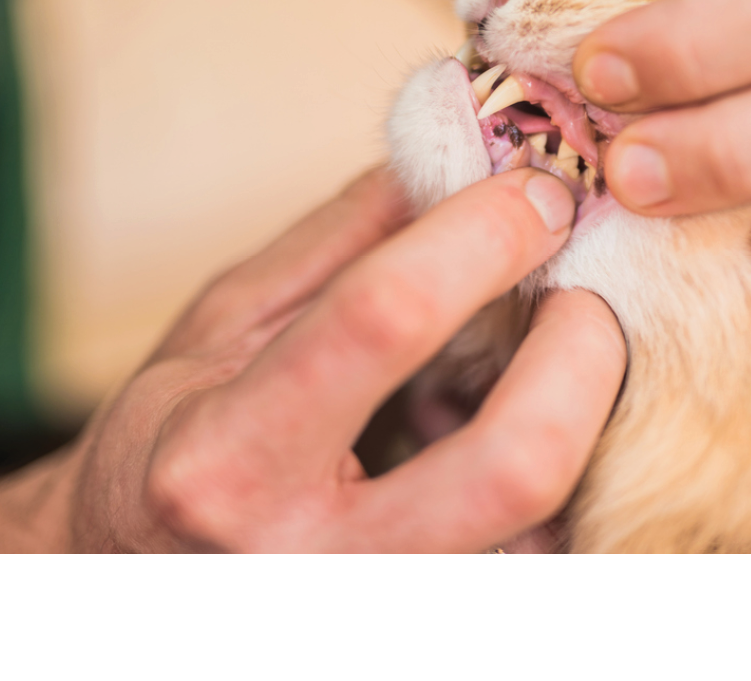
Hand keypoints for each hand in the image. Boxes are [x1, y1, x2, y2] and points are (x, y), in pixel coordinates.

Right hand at [0, 168, 624, 551]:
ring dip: (589, 422)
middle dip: (584, 351)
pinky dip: (570, 485)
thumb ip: (345, 239)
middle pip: (519, 461)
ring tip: (557, 366)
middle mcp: (316, 558)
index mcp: (231, 456)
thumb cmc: (177, 441)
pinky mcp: (441, 628)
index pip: (386, 317)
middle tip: (583, 296)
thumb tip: (462, 150)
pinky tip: (532, 437)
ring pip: (557, 527)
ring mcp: (392, 612)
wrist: (133, 580)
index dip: (485, 234)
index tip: (542, 190)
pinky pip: (552, 557)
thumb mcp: (225, 324)